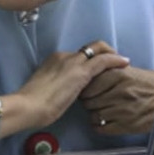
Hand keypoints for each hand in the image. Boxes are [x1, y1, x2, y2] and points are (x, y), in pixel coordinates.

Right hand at [0, 41, 129, 136]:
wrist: (28, 106)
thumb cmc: (32, 104)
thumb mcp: (46, 89)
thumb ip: (57, 85)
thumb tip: (65, 91)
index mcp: (54, 59)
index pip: (77, 55)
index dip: (89, 59)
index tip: (98, 67)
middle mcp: (64, 56)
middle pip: (88, 48)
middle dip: (103, 51)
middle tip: (114, 60)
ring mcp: (72, 62)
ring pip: (97, 50)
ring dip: (111, 54)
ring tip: (122, 62)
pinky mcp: (80, 72)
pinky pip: (103, 60)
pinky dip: (115, 60)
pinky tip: (125, 62)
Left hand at [79, 63, 153, 135]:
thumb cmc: (149, 83)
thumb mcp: (128, 70)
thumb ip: (108, 71)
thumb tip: (89, 74)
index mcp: (118, 75)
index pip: (89, 84)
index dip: (85, 88)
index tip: (85, 89)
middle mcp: (120, 92)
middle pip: (89, 100)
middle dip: (88, 102)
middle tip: (92, 100)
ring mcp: (123, 109)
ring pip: (94, 115)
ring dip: (94, 114)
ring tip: (100, 110)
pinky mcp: (128, 125)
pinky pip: (103, 128)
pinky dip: (99, 126)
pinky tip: (104, 121)